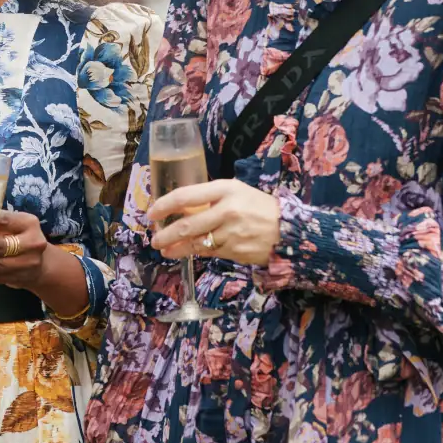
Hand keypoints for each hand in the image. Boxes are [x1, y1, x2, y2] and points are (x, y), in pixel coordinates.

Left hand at [150, 179, 280, 265]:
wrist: (290, 230)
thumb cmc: (260, 207)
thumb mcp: (237, 192)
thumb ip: (212, 197)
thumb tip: (182, 206)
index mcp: (226, 189)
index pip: (186, 196)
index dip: (165, 205)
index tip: (152, 212)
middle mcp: (227, 210)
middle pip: (187, 224)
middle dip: (165, 233)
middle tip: (154, 238)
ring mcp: (231, 233)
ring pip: (195, 242)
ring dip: (175, 247)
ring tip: (163, 249)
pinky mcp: (234, 251)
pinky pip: (208, 252)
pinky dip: (192, 253)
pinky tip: (183, 253)